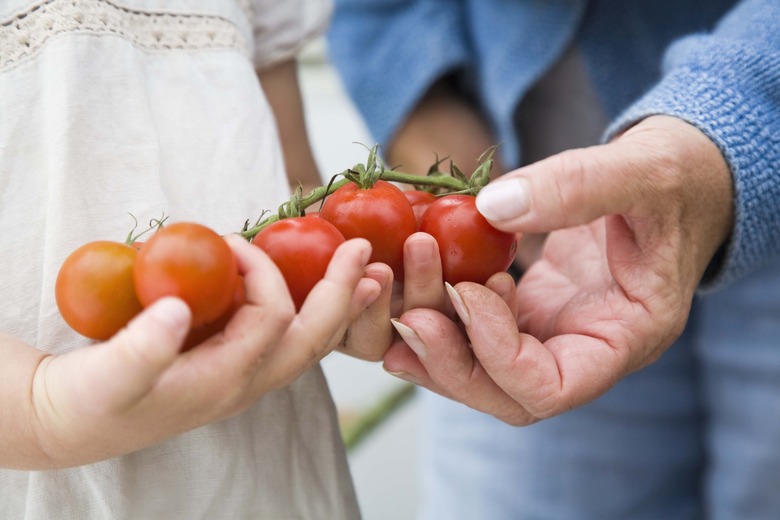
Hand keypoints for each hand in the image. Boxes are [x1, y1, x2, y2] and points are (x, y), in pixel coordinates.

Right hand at [26, 235, 373, 468]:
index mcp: (224, 380)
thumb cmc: (87, 399)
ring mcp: (244, 377)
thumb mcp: (105, 376)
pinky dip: (312, 312)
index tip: (232, 239)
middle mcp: (246, 382)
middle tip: (368, 255)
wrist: (73, 422)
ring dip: (340, 307)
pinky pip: (287, 340)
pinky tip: (321, 291)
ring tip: (372, 278)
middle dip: (343, 294)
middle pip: (312, 339)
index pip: (271, 317)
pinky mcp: (233, 366)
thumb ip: (142, 347)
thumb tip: (179, 306)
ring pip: (308, 344)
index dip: (262, 271)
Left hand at [383, 115, 733, 423]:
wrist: (676, 177)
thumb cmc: (678, 176)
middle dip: (452, 363)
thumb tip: (493, 206)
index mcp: (628, 335)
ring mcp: (556, 331)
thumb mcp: (642, 170)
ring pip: (483, 368)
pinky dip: (443, 312)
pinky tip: (412, 283)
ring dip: (435, 341)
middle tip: (409, 317)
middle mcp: (586, 348)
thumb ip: (577, 187)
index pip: (553, 387)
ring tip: (392, 303)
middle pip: (506, 393)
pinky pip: (478, 328)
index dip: (500, 355)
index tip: (469, 293)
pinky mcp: (532, 308)